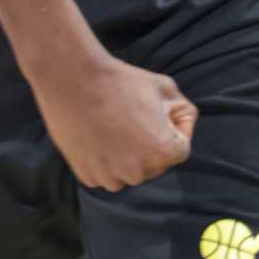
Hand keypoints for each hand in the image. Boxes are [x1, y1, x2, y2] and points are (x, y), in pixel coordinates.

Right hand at [30, 46, 196, 191]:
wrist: (74, 81)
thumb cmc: (121, 81)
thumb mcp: (166, 88)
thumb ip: (184, 112)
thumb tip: (182, 128)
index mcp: (163, 152)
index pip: (180, 150)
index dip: (171, 129)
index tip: (154, 113)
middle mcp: (139, 172)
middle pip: (155, 164)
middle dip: (150, 145)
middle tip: (131, 119)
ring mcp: (111, 177)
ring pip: (129, 172)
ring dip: (127, 157)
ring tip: (113, 128)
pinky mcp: (88, 177)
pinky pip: (105, 174)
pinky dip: (104, 161)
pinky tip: (97, 137)